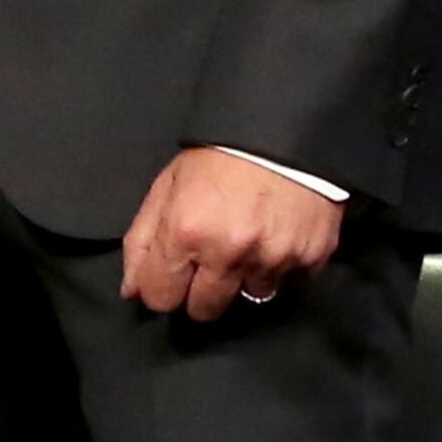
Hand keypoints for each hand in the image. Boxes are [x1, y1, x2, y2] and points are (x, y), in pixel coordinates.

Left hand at [121, 148, 341, 321]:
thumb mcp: (166, 186)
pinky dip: (281, 267)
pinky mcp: (310, 260)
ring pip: (250, 299)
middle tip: (210, 261)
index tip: (172, 276)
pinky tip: (277, 237)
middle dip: (201, 293)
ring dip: (246, 278)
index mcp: (186, 232)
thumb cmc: (217, 156)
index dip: (162, 288)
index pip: (160, 298)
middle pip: (204, 310)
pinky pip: (290, 284)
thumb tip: (131, 291)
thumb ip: (142, 240)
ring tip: (249, 241)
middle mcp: (228, 253)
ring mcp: (273, 260)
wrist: (285, 132)